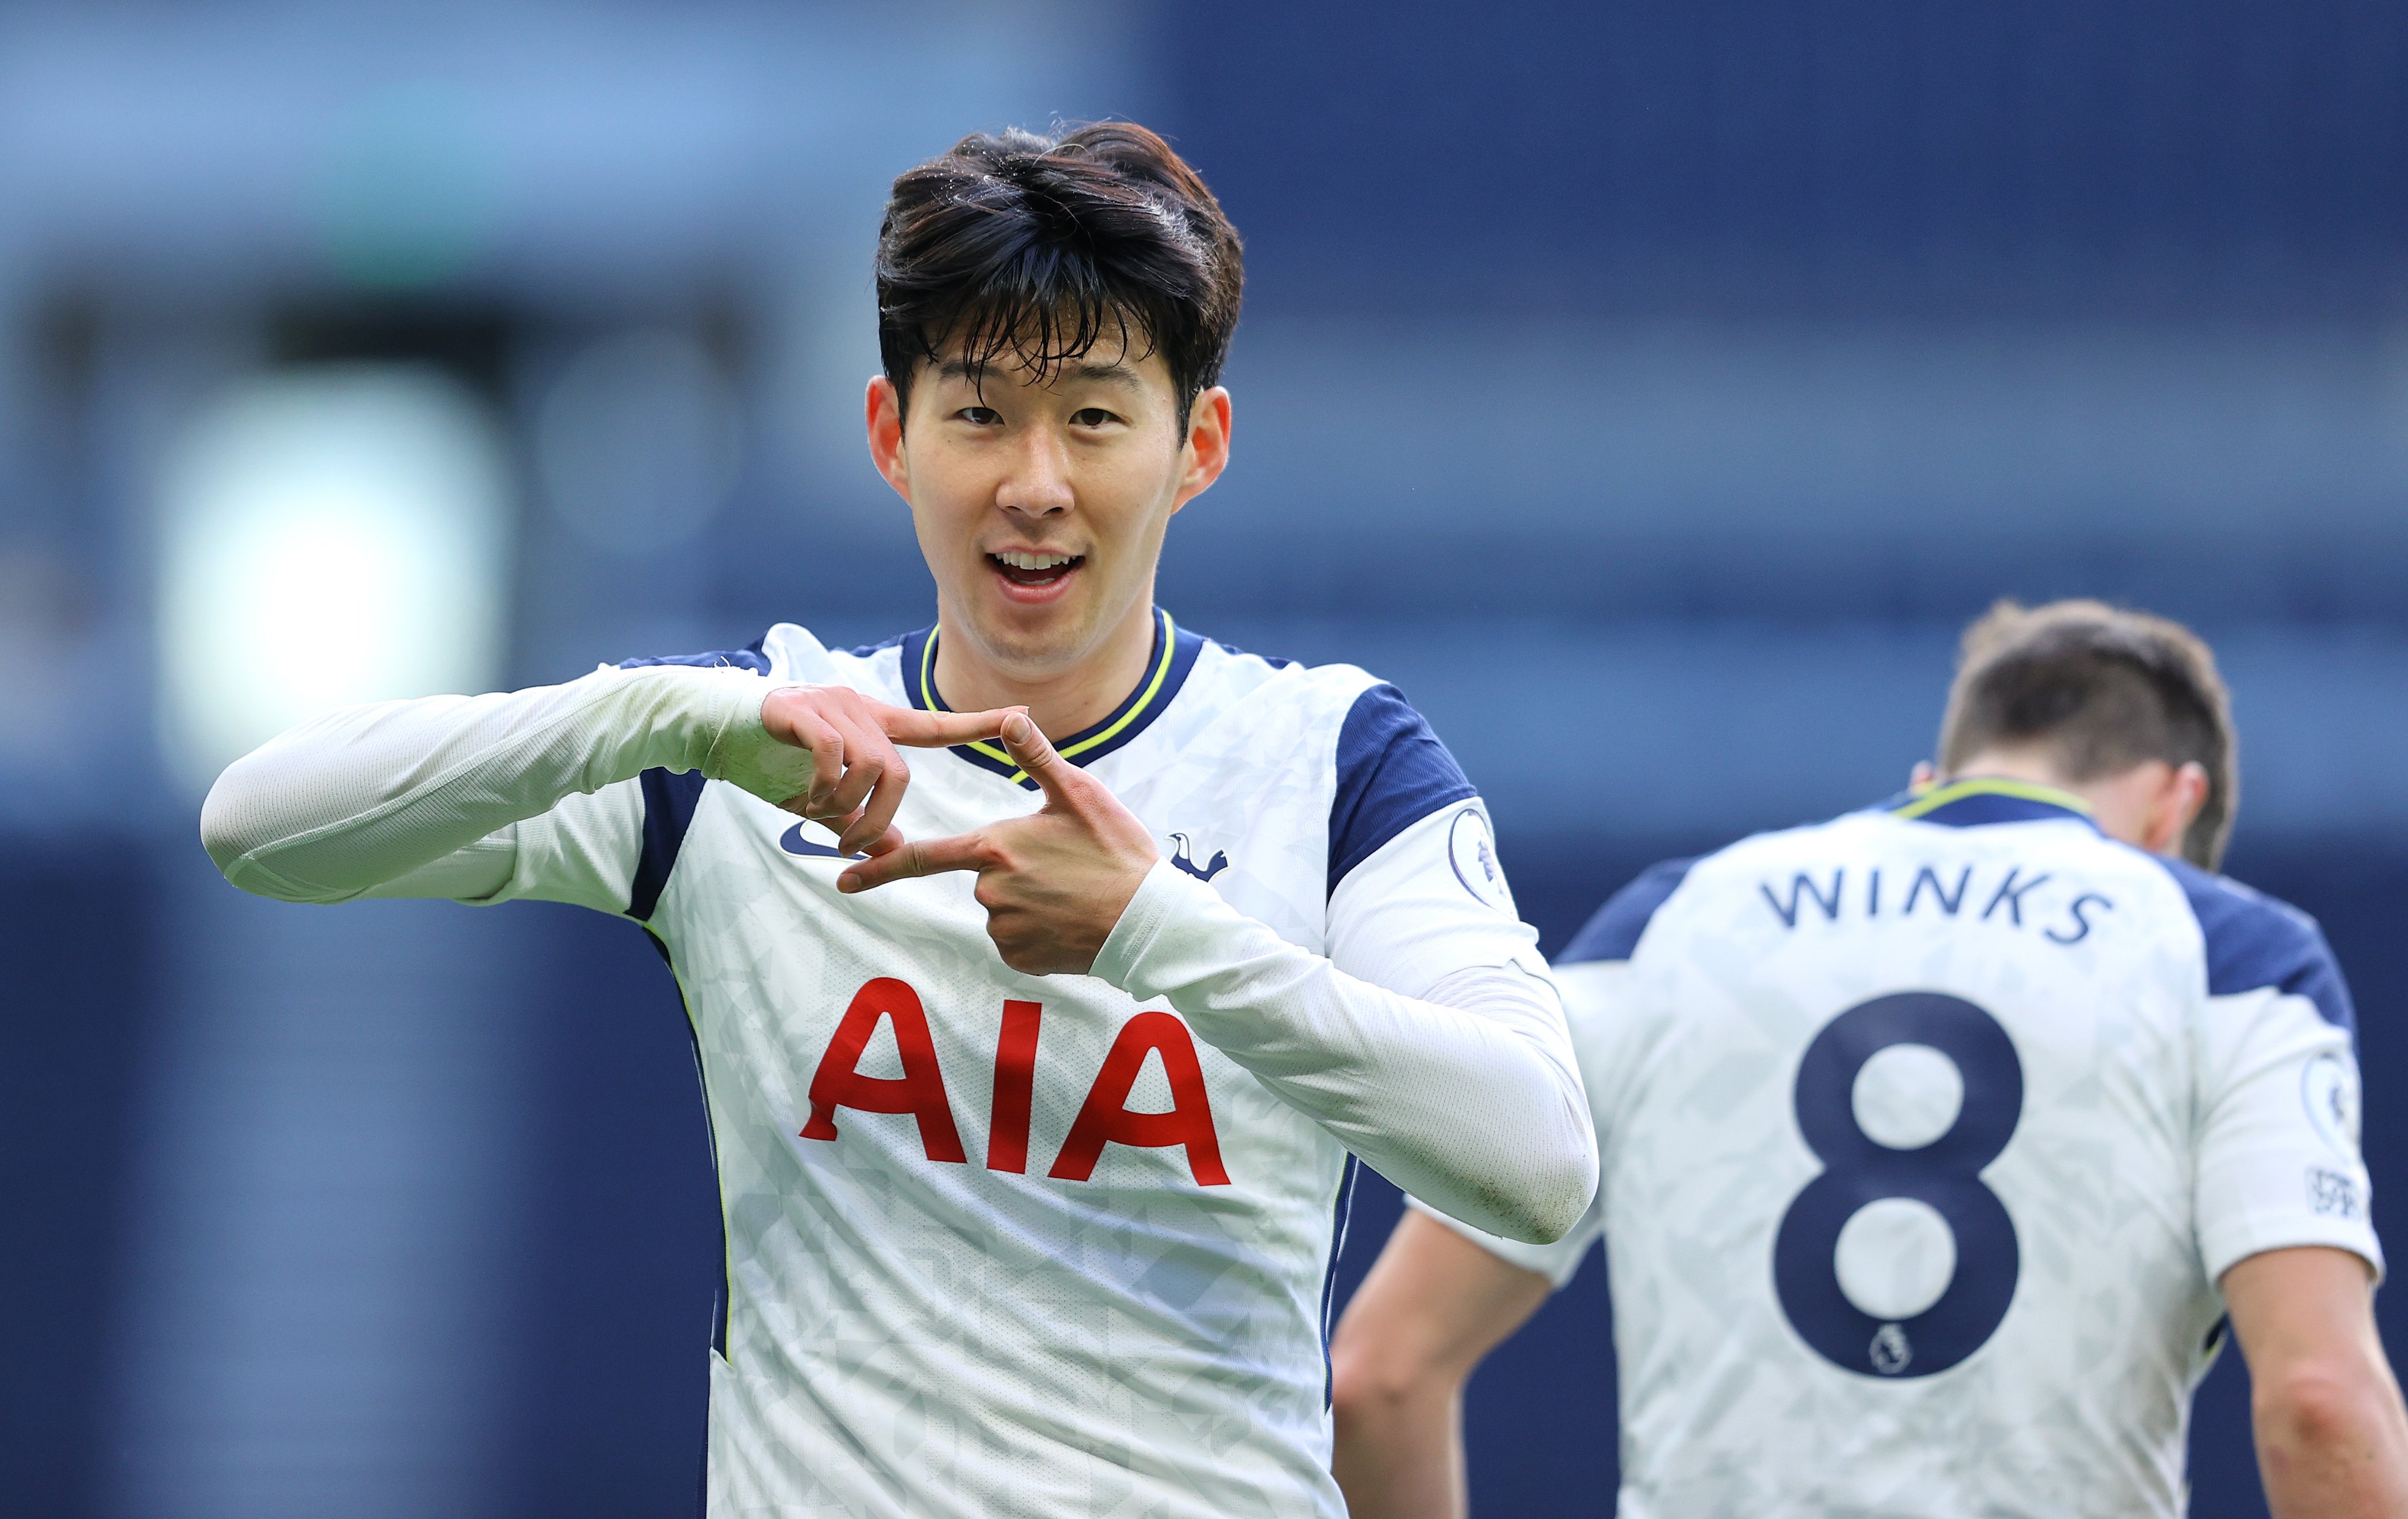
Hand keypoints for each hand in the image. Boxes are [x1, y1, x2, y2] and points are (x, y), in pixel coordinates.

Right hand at [759, 686, 1017, 856]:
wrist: (713, 729)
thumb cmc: (771, 762)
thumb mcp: (823, 798)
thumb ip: (859, 819)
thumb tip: (894, 852)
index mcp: (872, 725)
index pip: (934, 725)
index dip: (977, 723)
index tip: (1022, 718)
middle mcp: (859, 709)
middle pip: (897, 771)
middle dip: (879, 818)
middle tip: (851, 844)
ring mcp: (831, 705)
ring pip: (869, 765)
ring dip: (849, 806)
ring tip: (822, 818)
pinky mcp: (801, 709)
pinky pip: (833, 752)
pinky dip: (826, 785)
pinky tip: (808, 799)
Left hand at [837, 712, 1160, 974]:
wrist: (1149, 921)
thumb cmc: (1116, 852)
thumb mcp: (1079, 796)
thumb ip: (1036, 758)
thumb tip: (1011, 717)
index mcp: (995, 847)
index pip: (925, 857)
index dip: (879, 868)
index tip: (842, 878)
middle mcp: (991, 891)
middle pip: (984, 877)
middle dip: (1013, 871)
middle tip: (1064, 868)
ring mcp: (1004, 929)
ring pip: (1002, 909)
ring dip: (1028, 901)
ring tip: (1073, 893)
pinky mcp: (1021, 958)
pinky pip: (1016, 939)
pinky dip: (1038, 931)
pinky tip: (1069, 920)